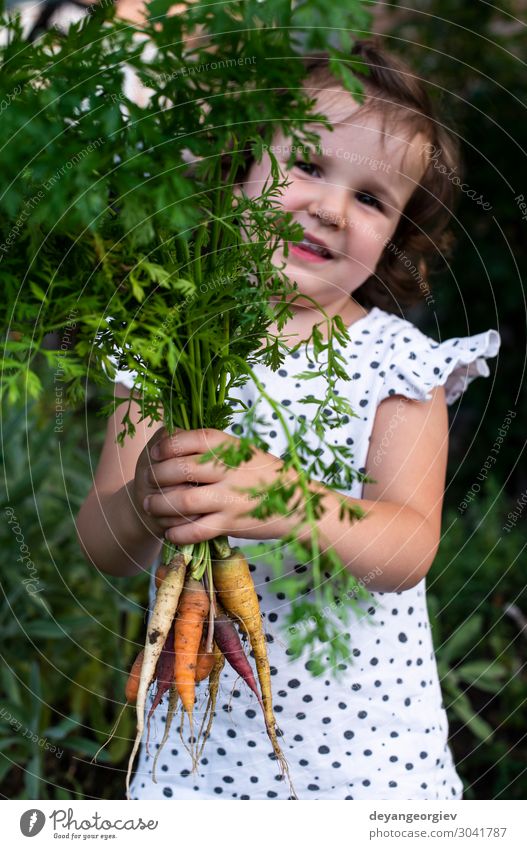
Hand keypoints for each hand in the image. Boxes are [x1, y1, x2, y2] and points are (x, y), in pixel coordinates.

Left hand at [139, 427, 293, 544]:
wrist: (298, 503)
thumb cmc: (266, 474)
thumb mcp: (244, 452)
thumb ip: (215, 449)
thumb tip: (176, 441)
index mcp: (230, 447)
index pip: (189, 439)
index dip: (167, 445)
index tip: (156, 452)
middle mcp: (228, 470)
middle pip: (179, 470)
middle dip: (156, 477)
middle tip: (147, 482)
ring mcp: (229, 498)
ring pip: (182, 502)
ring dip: (160, 505)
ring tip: (150, 506)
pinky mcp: (231, 523)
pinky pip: (195, 530)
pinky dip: (177, 532)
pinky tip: (170, 532)